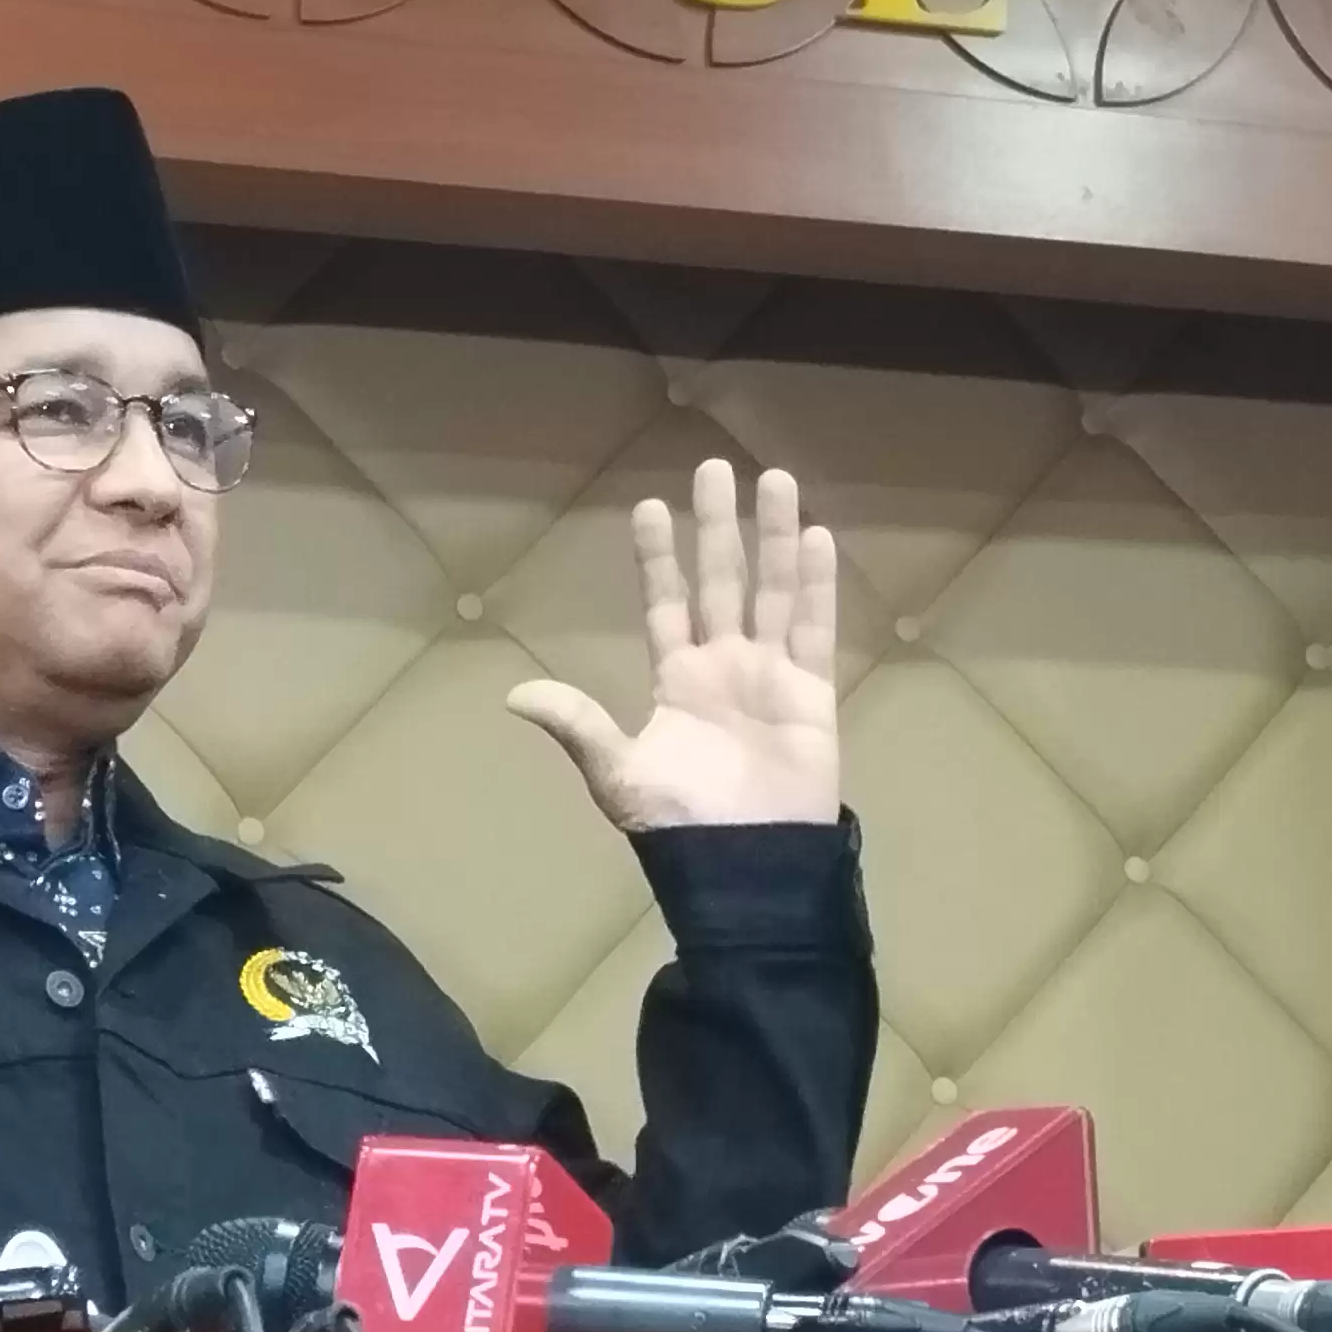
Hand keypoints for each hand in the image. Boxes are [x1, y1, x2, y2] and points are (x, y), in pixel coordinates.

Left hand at [506, 459, 841, 831]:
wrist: (745, 864)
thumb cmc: (680, 823)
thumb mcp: (616, 773)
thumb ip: (578, 725)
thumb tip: (514, 695)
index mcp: (675, 681)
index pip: (665, 603)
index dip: (658, 558)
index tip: (650, 506)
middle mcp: (723, 666)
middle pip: (722, 581)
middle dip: (719, 527)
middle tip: (717, 467)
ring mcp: (769, 674)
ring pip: (772, 590)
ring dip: (775, 537)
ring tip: (776, 480)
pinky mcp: (811, 690)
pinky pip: (813, 627)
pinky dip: (817, 584)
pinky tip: (816, 536)